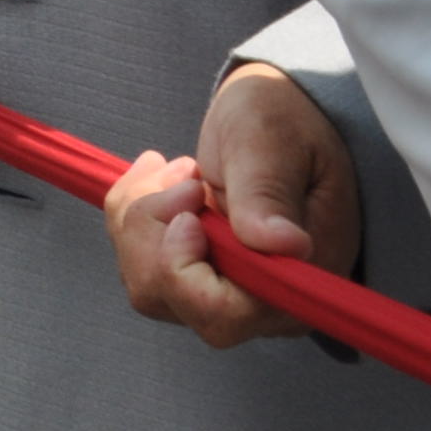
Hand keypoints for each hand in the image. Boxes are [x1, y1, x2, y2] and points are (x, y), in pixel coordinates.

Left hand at [107, 62, 362, 349]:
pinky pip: (139, 262)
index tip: (188, 204)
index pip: (223, 314)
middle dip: (154, 229)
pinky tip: (159, 179)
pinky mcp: (197, 276)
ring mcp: (227, 292)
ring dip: (141, 218)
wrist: (280, 116)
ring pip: (147, 282)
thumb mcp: (273, 142)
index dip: (183, 268)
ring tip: (174, 171)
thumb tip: (281, 244)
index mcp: (297, 279)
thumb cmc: (284, 123)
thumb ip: (267, 193)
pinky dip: (133, 214)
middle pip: (173, 300)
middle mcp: (263, 303)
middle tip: (181, 172)